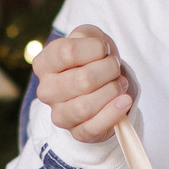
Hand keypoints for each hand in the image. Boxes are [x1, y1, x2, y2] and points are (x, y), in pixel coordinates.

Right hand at [33, 24, 132, 142]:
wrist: (104, 85)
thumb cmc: (94, 59)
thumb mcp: (90, 38)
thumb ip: (88, 36)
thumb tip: (98, 50)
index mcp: (44, 64)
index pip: (67, 52)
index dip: (95, 48)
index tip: (103, 49)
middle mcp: (46, 90)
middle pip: (83, 80)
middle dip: (109, 70)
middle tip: (115, 68)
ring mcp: (59, 114)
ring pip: (85, 106)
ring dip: (112, 91)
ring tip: (120, 84)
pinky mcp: (77, 132)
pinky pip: (93, 127)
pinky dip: (114, 112)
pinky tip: (124, 100)